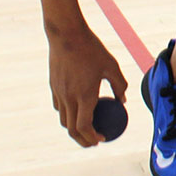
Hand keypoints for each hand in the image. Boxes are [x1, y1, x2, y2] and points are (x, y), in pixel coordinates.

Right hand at [48, 25, 127, 146]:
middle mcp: (69, 97)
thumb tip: (123, 101)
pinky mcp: (53, 86)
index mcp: (84, 95)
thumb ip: (119, 85)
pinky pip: (59, 106)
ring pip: (63, 119)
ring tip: (86, 128)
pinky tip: (76, 109)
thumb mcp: (111, 65)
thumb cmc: (92, 48)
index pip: (84, 127)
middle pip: (71, 129)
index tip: (102, 139)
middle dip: (82, 140)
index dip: (92, 138)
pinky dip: (67, 113)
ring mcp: (58, 92)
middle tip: (94, 141)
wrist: (66, 34)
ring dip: (74, 128)